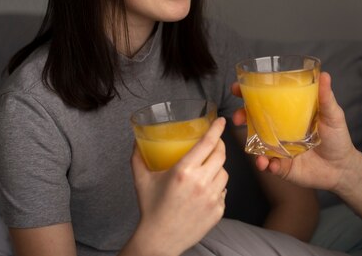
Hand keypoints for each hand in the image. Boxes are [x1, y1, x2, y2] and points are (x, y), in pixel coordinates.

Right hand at [128, 117, 228, 255]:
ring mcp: (212, 197)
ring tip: (206, 170)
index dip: (216, 129)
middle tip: (213, 144)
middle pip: (220, 155)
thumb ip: (138, 157)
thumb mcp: (142, 179)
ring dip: (218, 168)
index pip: (207, 143)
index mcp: (184, 171)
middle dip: (219, 146)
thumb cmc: (151, 208)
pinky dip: (217, 187)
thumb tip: (136, 140)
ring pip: (224, 172)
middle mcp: (201, 183)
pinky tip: (205, 190)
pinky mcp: (218, 210)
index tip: (222, 121)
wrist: (159, 240)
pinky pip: (224, 191)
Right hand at [232, 72, 358, 191]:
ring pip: (256, 144)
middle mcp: (279, 130)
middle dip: (240, 116)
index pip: (265, 100)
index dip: (248, 93)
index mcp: (288, 114)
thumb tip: (325, 75)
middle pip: (253, 120)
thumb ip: (326, 97)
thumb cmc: (337, 138)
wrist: (342, 168)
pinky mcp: (282, 166)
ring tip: (256, 152)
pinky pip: (269, 165)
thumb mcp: (332, 115)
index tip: (237, 88)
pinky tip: (269, 164)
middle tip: (238, 117)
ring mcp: (279, 148)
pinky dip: (266, 165)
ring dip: (250, 146)